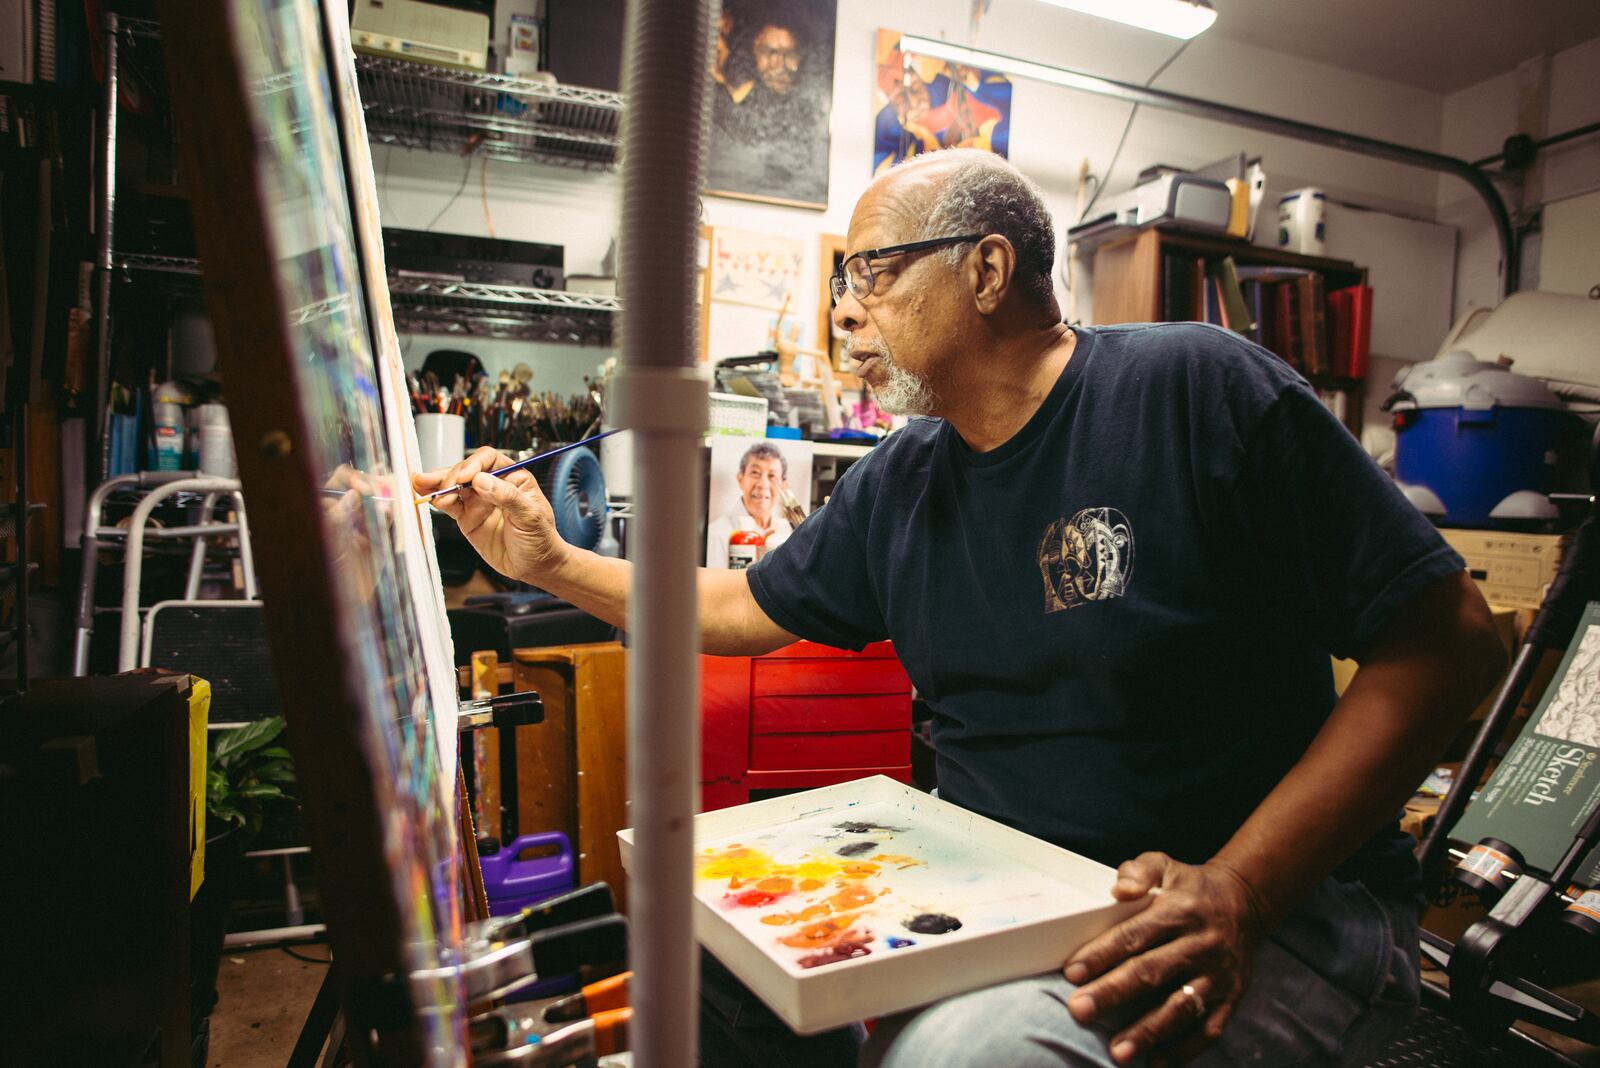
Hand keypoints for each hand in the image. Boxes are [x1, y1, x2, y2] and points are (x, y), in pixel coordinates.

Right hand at [411, 447, 566, 583]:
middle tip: (442, 487)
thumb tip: (481, 480)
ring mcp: (478, 501)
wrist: (535, 566)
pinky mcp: (468, 518)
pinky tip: (426, 495)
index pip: (488, 460)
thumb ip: (507, 497)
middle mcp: (493, 485)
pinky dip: (437, 500)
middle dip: (451, 476)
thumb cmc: (541, 538)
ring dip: (437, 484)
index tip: (464, 477)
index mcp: (513, 477)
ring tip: (421, 484)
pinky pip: (450, 505)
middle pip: (466, 470)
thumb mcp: (530, 516)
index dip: (473, 464)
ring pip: (454, 486)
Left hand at [1062, 853, 1268, 1066]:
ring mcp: (1218, 975)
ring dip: (1148, 1032)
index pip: (1134, 935)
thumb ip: (1138, 870)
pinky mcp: (1231, 998)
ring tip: (1117, 1052)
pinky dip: (1183, 1051)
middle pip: (1152, 973)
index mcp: (1179, 910)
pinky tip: (1154, 1063)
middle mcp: (1200, 945)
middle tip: (1079, 1011)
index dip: (1102, 954)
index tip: (1072, 972)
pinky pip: (1208, 1030)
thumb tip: (1119, 889)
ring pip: (1180, 1008)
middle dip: (1113, 994)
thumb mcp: (1165, 864)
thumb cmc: (1191, 887)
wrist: (1247, 903)